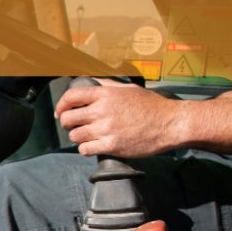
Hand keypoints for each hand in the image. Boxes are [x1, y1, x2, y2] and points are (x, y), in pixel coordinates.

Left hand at [54, 79, 184, 157]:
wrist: (171, 123)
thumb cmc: (152, 106)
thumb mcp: (129, 89)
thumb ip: (107, 85)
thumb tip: (91, 81)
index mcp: (105, 94)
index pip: (71, 96)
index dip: (61, 105)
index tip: (60, 112)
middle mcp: (102, 111)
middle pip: (68, 118)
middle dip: (68, 123)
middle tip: (75, 126)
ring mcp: (106, 129)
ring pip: (75, 136)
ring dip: (78, 137)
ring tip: (88, 136)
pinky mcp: (111, 146)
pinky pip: (84, 150)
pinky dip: (85, 149)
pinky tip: (93, 146)